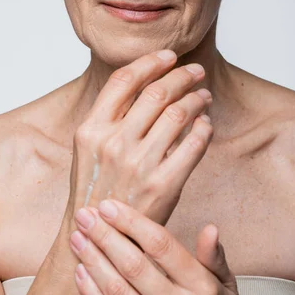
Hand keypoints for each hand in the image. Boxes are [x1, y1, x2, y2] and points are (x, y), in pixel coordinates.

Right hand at [64, 50, 212, 227]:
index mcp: (91, 129)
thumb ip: (110, 117)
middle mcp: (113, 143)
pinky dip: (204, 128)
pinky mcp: (163, 185)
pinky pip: (194, 144)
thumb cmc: (96, 189)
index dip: (150, 62)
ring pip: (179, 114)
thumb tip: (147, 82)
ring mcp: (138, 164)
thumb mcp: (88, 148)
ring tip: (204, 97)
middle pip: (156, 92)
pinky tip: (205, 125)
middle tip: (196, 72)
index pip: (124, 80)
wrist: (98, 238)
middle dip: (182, 76)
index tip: (169, 56)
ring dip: (197, 99)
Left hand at [69, 200, 252, 294]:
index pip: (162, 246)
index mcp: (201, 288)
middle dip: (104, 236)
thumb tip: (209, 229)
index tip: (110, 206)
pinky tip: (81, 272)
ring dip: (93, 260)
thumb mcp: (226, 286)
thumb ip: (214, 256)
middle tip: (85, 216)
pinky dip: (91, 294)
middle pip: (134, 265)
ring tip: (77, 238)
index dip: (132, 222)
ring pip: (117, 290)